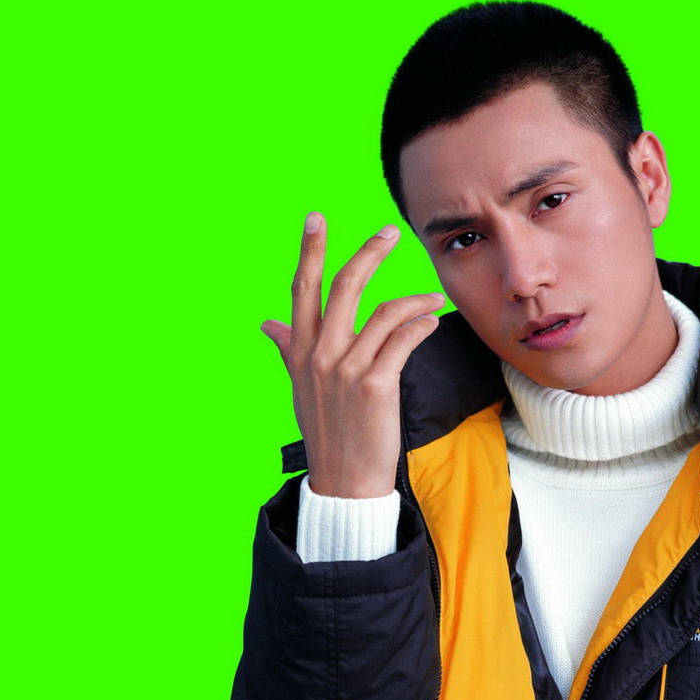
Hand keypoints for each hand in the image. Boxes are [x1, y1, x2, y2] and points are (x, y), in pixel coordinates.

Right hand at [262, 212, 442, 497]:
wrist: (343, 481)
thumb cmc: (328, 432)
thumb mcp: (300, 387)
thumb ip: (288, 349)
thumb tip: (266, 324)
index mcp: (301, 352)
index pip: (302, 290)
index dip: (309, 251)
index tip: (316, 218)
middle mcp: (319, 355)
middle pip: (343, 286)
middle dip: (368, 253)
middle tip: (390, 231)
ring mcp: (346, 369)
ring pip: (384, 312)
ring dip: (414, 299)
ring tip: (433, 297)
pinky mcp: (374, 385)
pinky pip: (404, 340)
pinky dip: (422, 326)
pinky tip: (432, 323)